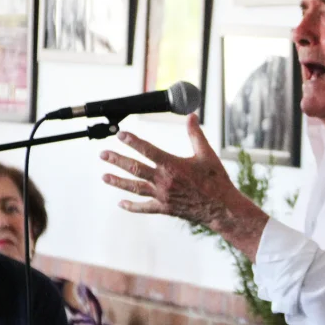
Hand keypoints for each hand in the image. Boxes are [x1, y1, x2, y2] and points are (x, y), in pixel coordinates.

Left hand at [100, 113, 235, 226]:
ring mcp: (162, 196)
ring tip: (104, 176)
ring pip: (135, 187)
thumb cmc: (216, 180)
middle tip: (103, 154)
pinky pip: (144, 207)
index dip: (132, 141)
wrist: (221, 208)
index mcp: (173, 165)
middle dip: (117, 160)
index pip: (147, 150)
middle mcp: (164, 181)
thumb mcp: (207, 154)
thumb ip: (195, 134)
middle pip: (135, 168)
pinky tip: (120, 203)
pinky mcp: (165, 208)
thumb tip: (191, 115)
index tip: (120, 135)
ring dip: (118, 181)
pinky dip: (131, 206)